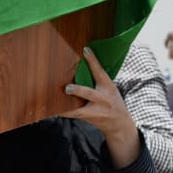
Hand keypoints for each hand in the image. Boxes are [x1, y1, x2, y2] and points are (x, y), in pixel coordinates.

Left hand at [61, 47, 139, 167]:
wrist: (119, 123)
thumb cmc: (113, 101)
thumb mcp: (110, 88)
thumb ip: (98, 79)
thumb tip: (82, 65)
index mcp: (108, 86)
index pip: (100, 72)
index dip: (93, 61)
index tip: (85, 50)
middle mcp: (102, 98)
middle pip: (89, 93)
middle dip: (78, 91)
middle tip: (67, 88)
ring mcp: (95, 110)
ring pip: (79, 109)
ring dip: (67, 106)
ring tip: (55, 103)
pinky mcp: (88, 118)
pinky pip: (73, 115)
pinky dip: (63, 112)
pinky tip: (53, 110)